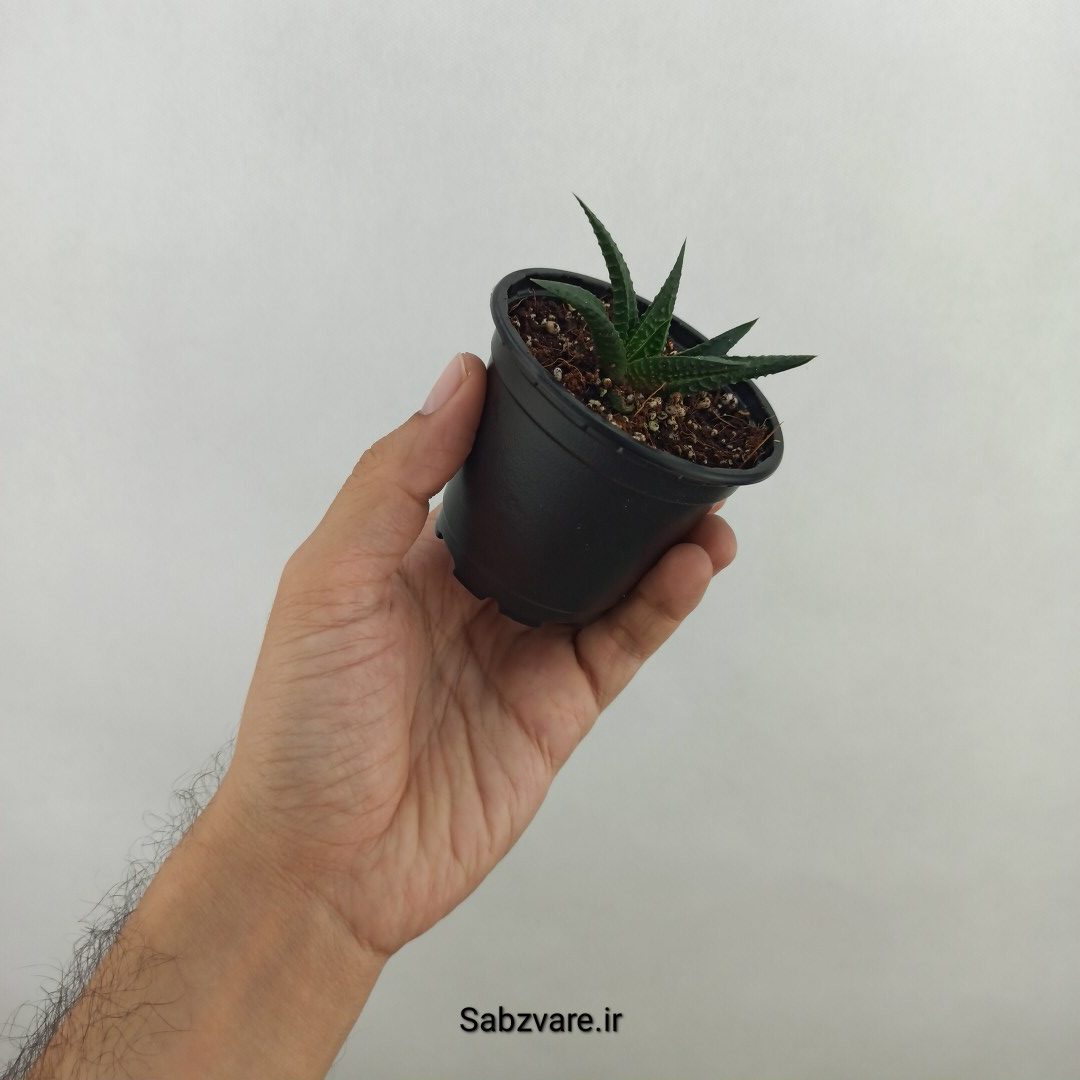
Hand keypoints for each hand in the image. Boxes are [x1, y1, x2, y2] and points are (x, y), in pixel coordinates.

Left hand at [217, 352, 735, 958]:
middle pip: (562, 523)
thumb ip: (397, 480)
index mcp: (416, 558)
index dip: (537, 432)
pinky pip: (622, 643)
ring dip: (660, 539)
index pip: (490, 475)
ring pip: (608, 579)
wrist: (327, 864)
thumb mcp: (332, 578)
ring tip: (708, 497)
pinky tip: (692, 563)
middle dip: (614, 484)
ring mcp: (523, 652)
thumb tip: (458, 380)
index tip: (589, 382)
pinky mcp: (561, 708)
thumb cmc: (305, 723)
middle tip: (668, 439)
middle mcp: (475, 598)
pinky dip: (662, 603)